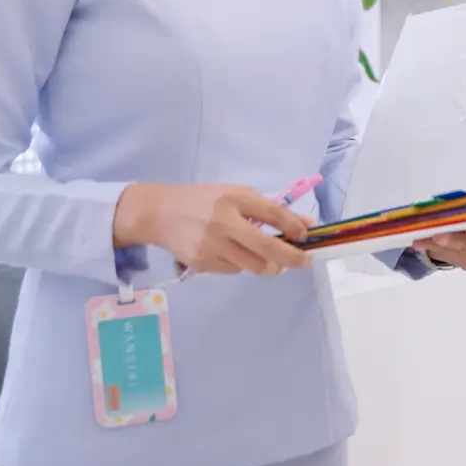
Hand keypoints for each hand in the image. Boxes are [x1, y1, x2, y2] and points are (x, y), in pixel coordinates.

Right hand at [114, 183, 310, 275]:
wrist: (158, 213)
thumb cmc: (203, 200)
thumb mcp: (235, 195)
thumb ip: (268, 209)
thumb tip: (304, 225)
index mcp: (234, 199)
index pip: (273, 214)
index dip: (295, 227)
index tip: (306, 236)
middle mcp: (224, 222)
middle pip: (267, 247)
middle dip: (292, 258)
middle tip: (305, 262)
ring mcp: (212, 245)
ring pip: (254, 265)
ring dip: (270, 266)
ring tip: (272, 261)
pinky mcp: (202, 262)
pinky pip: (234, 270)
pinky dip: (242, 265)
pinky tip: (236, 254)